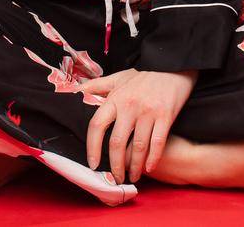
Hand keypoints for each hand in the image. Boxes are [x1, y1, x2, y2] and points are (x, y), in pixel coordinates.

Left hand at [81, 67, 197, 183]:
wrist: (172, 66)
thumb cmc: (143, 75)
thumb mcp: (117, 78)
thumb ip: (94, 87)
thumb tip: (71, 93)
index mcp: (115, 98)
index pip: (97, 125)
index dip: (92, 147)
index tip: (93, 163)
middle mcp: (129, 106)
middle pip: (117, 143)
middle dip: (115, 165)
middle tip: (116, 178)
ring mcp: (148, 111)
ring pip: (138, 147)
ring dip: (135, 167)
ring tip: (133, 176)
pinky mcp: (165, 116)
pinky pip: (157, 143)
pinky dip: (153, 159)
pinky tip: (149, 168)